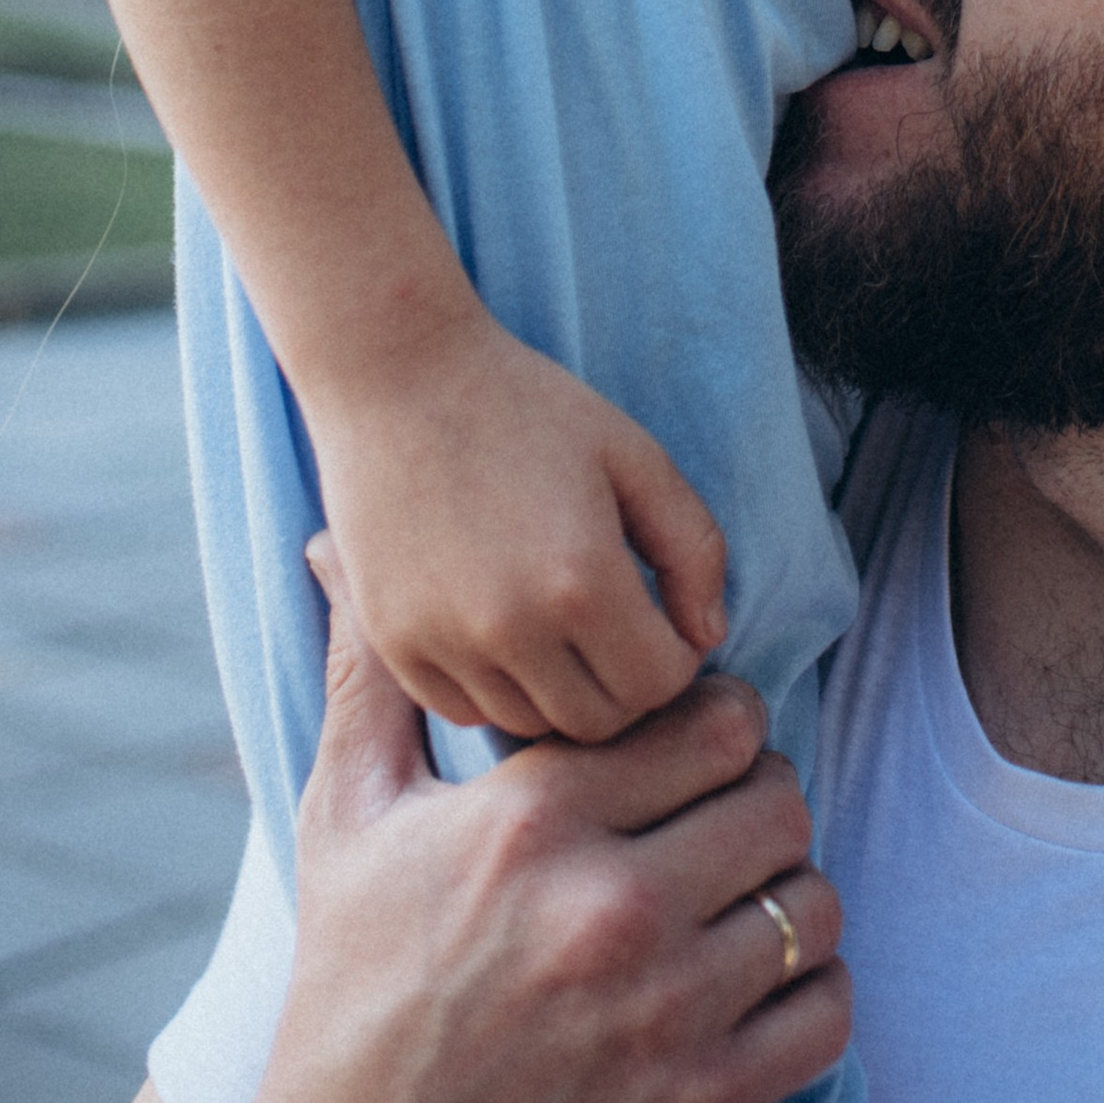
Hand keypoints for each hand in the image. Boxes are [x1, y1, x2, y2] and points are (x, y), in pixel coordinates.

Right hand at [167, 550, 846, 1102]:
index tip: (693, 748)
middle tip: (717, 824)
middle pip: (779, 797)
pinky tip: (751, 989)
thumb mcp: (345, 819)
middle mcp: (609, 907)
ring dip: (787, 898)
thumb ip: (368, 674)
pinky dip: (806, 997)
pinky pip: (825, 1015)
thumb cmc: (350, 991)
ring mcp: (662, 1014)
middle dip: (757, 801)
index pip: (715, 716)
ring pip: (813, 901)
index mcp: (534, 820)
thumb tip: (329, 545)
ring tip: (734, 905)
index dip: (718, 723)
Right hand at [307, 309, 729, 741]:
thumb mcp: (633, 454)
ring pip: (531, 725)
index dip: (674, 658)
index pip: (659, 686)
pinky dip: (495, 689)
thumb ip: (692, 546)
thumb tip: (709, 635)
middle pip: (598, 722)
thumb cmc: (525, 405)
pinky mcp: (394, 644)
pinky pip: (464, 712)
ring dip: (560, 692)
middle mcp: (512, 626)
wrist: (395, 377)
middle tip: (618, 633)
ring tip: (561, 630)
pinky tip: (503, 631)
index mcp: (583, 579)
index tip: (663, 622)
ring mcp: (444, 642)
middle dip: (624, 687)